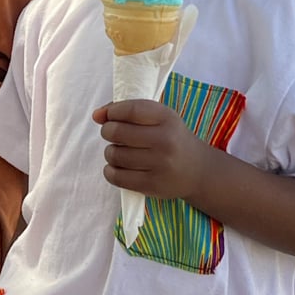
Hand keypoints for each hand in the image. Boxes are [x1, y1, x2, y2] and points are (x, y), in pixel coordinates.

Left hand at [92, 99, 206, 199]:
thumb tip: (96, 115)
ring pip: (114, 154)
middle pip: (117, 132)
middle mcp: (164, 140)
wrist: (197, 170)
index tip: (107, 116)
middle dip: (107, 131)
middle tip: (112, 134)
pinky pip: (117, 177)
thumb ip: (128, 110)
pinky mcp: (152, 185)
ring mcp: (159, 164)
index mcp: (167, 118)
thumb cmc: (172, 138)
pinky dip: (110, 170)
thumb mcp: (160, 118)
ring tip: (119, 151)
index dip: (111, 111)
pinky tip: (117, 167)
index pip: (130, 109)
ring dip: (110, 151)